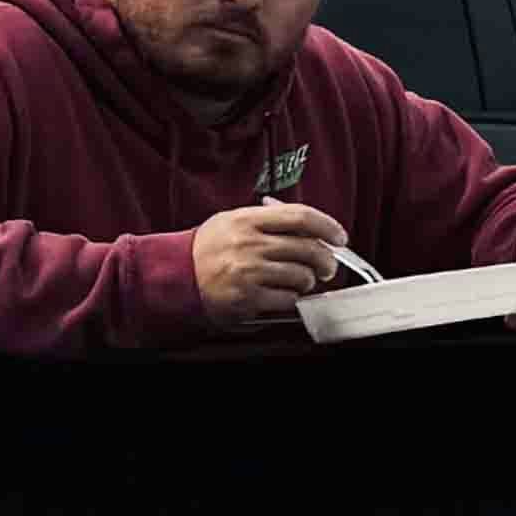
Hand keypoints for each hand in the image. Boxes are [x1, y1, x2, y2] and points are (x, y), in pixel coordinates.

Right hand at [191, 201, 351, 329]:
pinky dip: (291, 298)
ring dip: (307, 281)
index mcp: (248, 219)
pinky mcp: (247, 297)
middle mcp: (249, 243)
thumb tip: (310, 227)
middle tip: (327, 267)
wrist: (176, 275)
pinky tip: (281, 294)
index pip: (301, 216)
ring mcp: (249, 271)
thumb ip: (269, 220)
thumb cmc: (207, 249)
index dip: (328, 226)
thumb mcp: (233, 221)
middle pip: (309, 249)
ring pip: (302, 276)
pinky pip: (288, 299)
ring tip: (298, 281)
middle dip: (326, 261)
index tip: (339, 237)